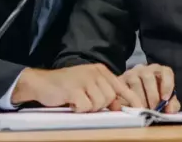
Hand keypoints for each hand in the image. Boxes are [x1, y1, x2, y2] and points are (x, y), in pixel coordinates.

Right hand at [11, 64, 143, 112]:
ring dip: (89, 108)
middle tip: (86, 103)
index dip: (131, 98)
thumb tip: (118, 106)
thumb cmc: (66, 86)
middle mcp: (94, 73)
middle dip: (100, 105)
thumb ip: (103, 92)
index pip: (121, 85)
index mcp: (100, 70)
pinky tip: (71, 103)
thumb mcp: (88, 85)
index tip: (140, 108)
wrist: (41, 83)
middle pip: (110, 97)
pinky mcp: (74, 89)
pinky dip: (79, 109)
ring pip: (99, 103)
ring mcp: (84, 80)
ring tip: (78, 102)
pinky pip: (86, 106)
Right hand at [111, 64, 180, 112]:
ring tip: (143, 110)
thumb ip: (171, 105)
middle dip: (152, 95)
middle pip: (148, 76)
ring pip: (135, 81)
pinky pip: (124, 88)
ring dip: (140, 98)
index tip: (165, 99)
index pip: (166, 72)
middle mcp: (145, 69)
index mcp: (159, 72)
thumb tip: (170, 110)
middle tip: (153, 109)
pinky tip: (132, 108)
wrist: (130, 101)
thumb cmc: (152, 99)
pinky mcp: (120, 81)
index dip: (167, 85)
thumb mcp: (163, 102)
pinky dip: (129, 100)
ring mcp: (131, 73)